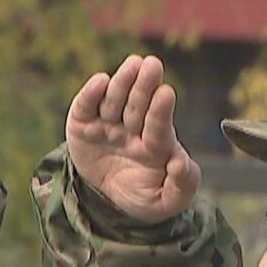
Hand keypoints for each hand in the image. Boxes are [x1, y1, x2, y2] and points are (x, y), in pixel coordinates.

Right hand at [66, 54, 200, 223]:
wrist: (109, 202)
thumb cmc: (144, 196)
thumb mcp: (167, 202)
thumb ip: (183, 185)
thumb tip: (179, 162)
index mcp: (155, 145)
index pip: (159, 127)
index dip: (161, 111)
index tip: (166, 93)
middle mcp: (132, 129)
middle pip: (138, 106)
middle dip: (144, 86)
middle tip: (152, 65)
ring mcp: (107, 124)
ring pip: (114, 102)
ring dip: (122, 83)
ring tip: (132, 65)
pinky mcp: (83, 123)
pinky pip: (86, 106)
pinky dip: (91, 93)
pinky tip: (100, 81)